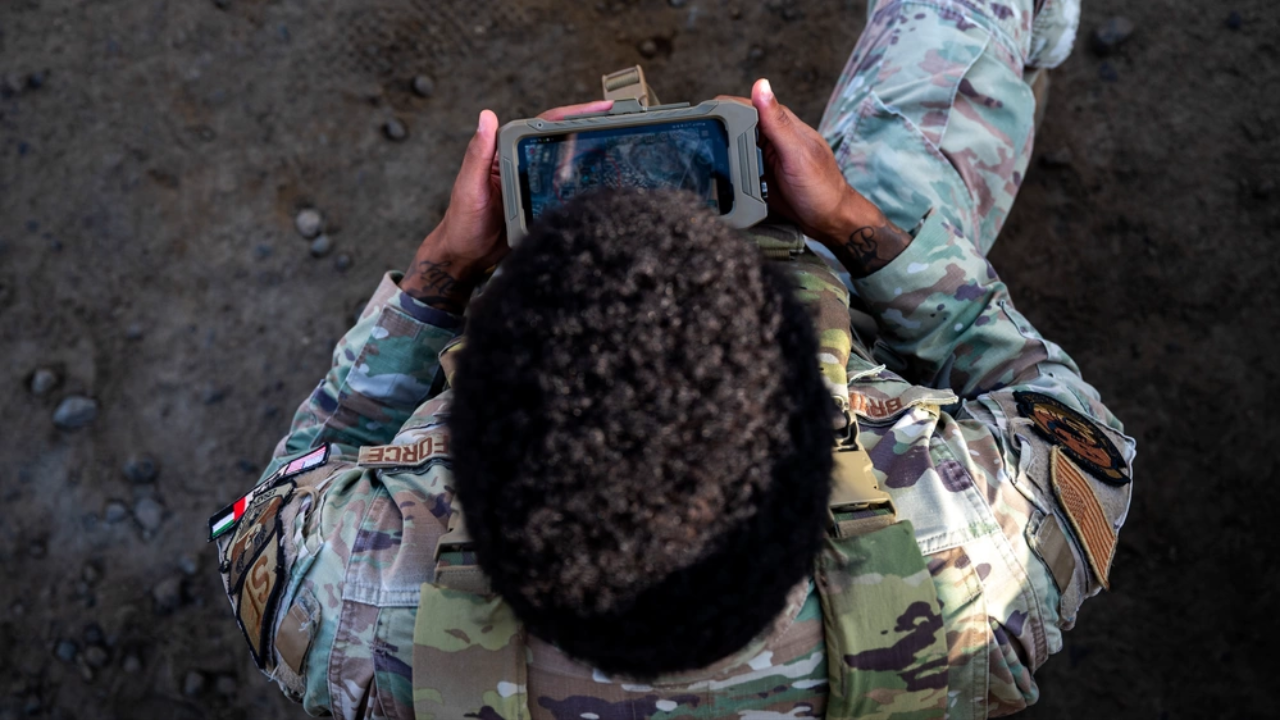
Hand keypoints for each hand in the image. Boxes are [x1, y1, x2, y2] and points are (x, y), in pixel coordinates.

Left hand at [402, 100, 615, 311]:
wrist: (466, 256)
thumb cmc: (462, 221)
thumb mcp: (470, 185)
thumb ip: (478, 152)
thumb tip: (486, 116)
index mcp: (506, 152)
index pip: (544, 125)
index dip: (573, 114)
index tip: (598, 108)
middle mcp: (522, 163)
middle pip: (561, 140)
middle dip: (590, 127)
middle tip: (618, 122)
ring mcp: (534, 183)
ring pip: (567, 164)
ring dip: (590, 153)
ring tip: (618, 145)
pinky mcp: (541, 204)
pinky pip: (565, 190)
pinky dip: (583, 183)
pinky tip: (601, 181)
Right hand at [719, 79, 911, 276]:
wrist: (828, 221)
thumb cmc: (821, 187)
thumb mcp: (796, 151)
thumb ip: (777, 121)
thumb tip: (761, 85)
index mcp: (780, 123)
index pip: (744, 106)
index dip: (722, 107)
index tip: (700, 115)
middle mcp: (771, 138)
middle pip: (733, 127)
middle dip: (715, 131)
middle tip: (696, 143)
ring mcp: (764, 158)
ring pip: (732, 149)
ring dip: (719, 153)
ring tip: (702, 160)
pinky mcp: (759, 177)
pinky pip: (737, 170)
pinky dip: (727, 171)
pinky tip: (719, 177)